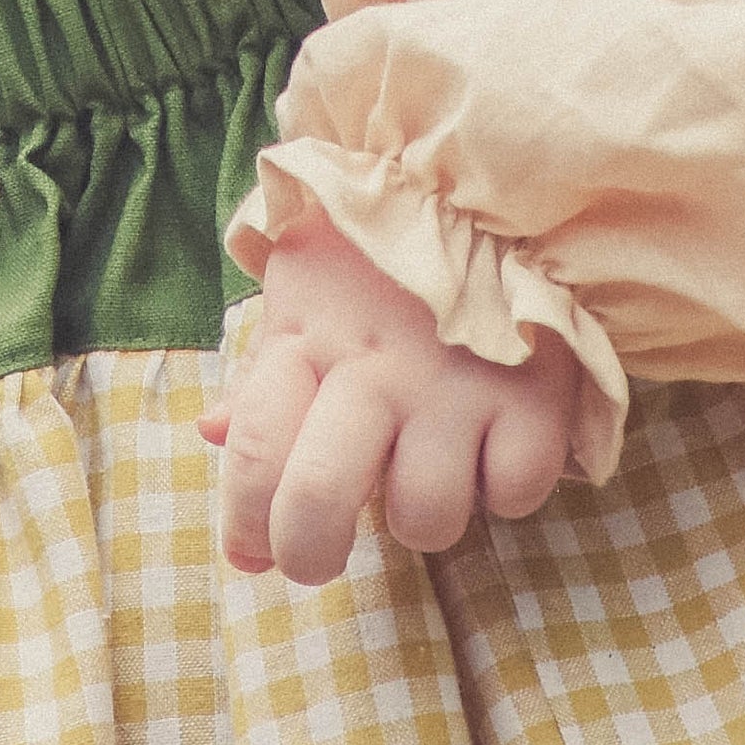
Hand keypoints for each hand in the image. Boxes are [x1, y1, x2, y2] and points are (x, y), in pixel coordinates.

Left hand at [200, 204, 587, 584]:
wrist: (496, 185)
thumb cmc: (382, 259)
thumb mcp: (305, 293)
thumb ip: (261, 370)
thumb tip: (208, 434)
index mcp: (310, 339)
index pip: (251, 451)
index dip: (243, 522)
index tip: (252, 551)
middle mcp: (377, 368)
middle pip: (317, 502)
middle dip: (308, 555)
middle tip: (318, 559)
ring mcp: (457, 385)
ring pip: (426, 519)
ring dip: (425, 516)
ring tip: (430, 469)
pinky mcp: (536, 396)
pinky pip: (514, 494)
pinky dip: (505, 487)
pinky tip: (494, 443)